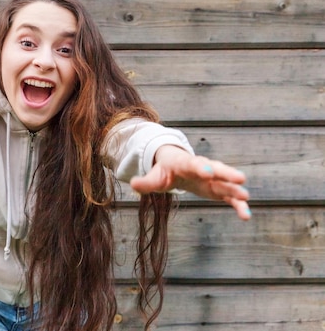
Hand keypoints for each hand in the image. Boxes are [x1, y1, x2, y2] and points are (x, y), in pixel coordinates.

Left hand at [130, 145, 250, 220]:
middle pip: (216, 169)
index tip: (206, 171)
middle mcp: (202, 168)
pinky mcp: (218, 189)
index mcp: (184, 164)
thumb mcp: (154, 177)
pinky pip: (230, 197)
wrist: (177, 165)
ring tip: (246, 197)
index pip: (192, 164)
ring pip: (226, 183)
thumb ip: (145, 182)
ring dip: (236, 190)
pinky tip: (246, 215)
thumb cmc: (165, 171)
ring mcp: (213, 178)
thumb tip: (133, 184)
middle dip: (226, 173)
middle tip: (240, 178)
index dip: (199, 167)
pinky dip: (238, 204)